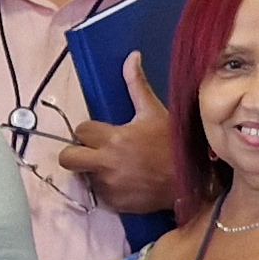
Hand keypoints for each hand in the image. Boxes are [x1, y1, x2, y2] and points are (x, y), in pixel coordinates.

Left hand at [57, 81, 179, 215]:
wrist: (191, 181)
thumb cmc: (173, 144)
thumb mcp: (154, 112)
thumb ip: (136, 85)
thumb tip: (131, 55)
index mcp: (112, 138)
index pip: (81, 131)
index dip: (89, 131)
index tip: (101, 133)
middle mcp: (105, 163)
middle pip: (67, 158)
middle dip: (75, 153)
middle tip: (90, 152)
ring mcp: (109, 186)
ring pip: (84, 176)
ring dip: (93, 171)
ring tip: (114, 166)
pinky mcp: (115, 203)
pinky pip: (100, 194)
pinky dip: (107, 188)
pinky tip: (124, 181)